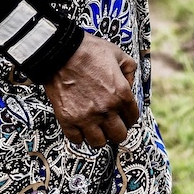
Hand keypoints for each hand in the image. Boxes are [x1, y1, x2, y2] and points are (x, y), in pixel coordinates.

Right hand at [43, 34, 139, 148]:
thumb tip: (130, 84)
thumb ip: (129, 70)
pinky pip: (76, 139)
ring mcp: (86, 117)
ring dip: (98, 135)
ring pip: (98, 143)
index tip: (123, 116)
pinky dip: (79, 135)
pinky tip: (79, 126)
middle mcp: (106, 109)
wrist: (60, 50)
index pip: (133, 118)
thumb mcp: (117, 53)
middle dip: (116, 130)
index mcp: (121, 94)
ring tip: (95, 127)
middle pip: (119, 136)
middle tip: (110, 123)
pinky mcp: (68, 119)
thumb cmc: (88, 50)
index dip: (129, 117)